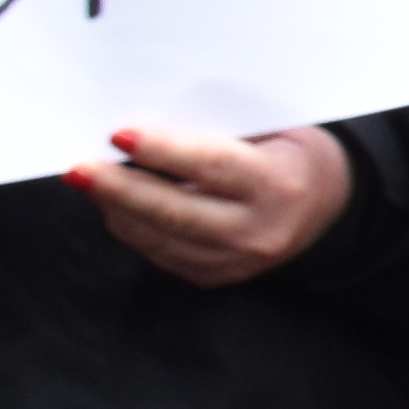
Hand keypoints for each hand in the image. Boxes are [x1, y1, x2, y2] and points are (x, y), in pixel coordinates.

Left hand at [70, 123, 350, 284]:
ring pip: (157, 237)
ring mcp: (235, 261)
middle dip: (118, 189)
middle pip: (174, 210)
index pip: (211, 165)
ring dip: (116, 209)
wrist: (330, 208)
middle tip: (78, 170)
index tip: (118, 136)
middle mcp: (256, 230)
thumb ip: (217, 134)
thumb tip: (145, 132)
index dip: (162, 150)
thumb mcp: (274, 132)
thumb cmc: (294, 154)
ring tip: (90, 181)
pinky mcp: (215, 277)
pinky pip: (160, 253)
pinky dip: (133, 227)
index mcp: (277, 183)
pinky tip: (118, 206)